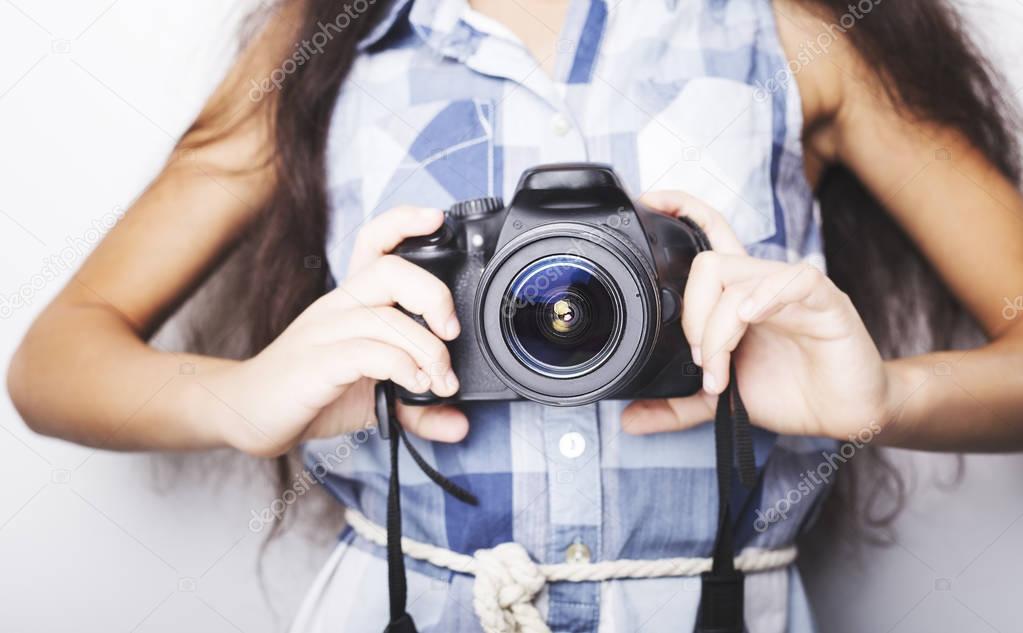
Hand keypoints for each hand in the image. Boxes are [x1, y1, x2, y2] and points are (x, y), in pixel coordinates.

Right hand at [207, 206, 468, 456]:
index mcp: (353, 300)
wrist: (249, 412)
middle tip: (452, 332)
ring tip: (441, 382)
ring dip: (429, 350)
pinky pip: (369, 352)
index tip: (436, 219)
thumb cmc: (313, 391)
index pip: (375, 241)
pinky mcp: (317, 362)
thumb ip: (419, 405)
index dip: (404, 222)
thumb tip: (460, 424)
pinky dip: (403, 367)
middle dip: (434, 295)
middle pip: (391, 269)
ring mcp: (325, 331)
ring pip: (388, 317)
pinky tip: (415, 386)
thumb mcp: (376, 396)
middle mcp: (338, 305)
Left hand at [622, 191, 890, 440]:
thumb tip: (629, 421)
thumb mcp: (720, 401)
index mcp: (738, 295)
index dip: (682, 210)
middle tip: (699, 361)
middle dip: (692, 317)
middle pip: (709, 262)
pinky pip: (795, 280)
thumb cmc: (791, 392)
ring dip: (718, 330)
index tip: (650, 202)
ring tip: (720, 372)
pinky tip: (751, 320)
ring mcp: (794, 290)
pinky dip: (765, 298)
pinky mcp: (826, 302)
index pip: (710, 234)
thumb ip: (676, 405)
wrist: (844, 414)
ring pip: (739, 279)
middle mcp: (763, 284)